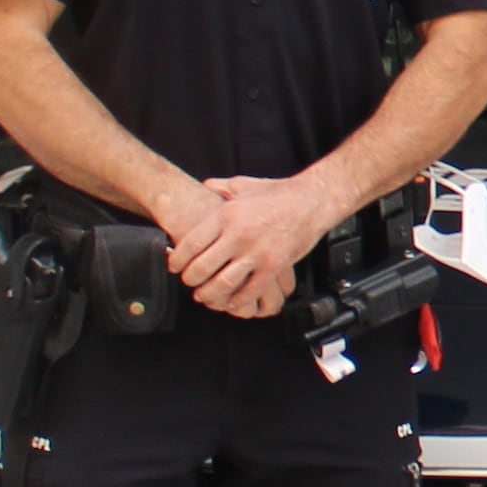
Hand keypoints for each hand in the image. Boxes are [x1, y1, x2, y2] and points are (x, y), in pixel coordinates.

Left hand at [172, 173, 342, 319]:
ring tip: (205, 295)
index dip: (177, 260)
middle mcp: (238, 235)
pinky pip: (250, 291)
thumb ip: (219, 187)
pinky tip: (232, 300)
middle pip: (202, 268)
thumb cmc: (277, 193)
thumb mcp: (242, 185)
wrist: (312, 200)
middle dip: (190, 280)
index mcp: (226, 215)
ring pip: (222, 284)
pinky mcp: (274, 266)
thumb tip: (204, 187)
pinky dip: (238, 300)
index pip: (190, 244)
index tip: (174, 266)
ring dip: (209, 294)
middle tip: (188, 282)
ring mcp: (257, 253)